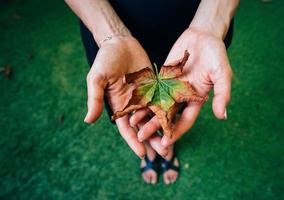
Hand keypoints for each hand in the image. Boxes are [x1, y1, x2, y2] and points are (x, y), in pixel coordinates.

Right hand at [84, 36, 167, 156]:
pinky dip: (169, 113)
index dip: (134, 142)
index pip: (127, 129)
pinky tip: (178, 122)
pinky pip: (163, 102)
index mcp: (119, 107)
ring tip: (172, 144)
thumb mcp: (97, 79)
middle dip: (152, 141)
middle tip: (164, 154)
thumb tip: (88, 121)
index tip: (143, 154)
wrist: (120, 43)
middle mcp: (133, 105)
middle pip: (143, 127)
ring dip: (163, 131)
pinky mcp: (156, 88)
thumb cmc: (105, 60)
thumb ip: (95, 99)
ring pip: (155, 118)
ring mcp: (145, 97)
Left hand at [130, 27, 231, 146]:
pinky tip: (132, 103)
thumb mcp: (222, 74)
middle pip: (167, 116)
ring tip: (133, 123)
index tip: (165, 143)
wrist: (203, 36)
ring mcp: (170, 87)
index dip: (176, 132)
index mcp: (196, 99)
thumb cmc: (216, 55)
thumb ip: (223, 94)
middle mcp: (181, 96)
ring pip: (156, 104)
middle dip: (155, 127)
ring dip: (145, 114)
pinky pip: (151, 89)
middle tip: (142, 137)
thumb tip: (223, 116)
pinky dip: (143, 96)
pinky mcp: (162, 77)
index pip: (185, 120)